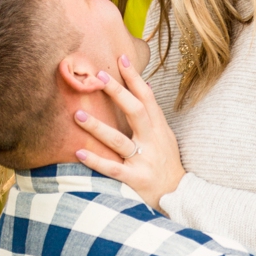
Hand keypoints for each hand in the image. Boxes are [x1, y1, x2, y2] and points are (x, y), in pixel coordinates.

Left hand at [71, 53, 187, 210]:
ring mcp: (144, 160)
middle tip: (98, 77)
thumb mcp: (165, 136)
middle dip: (118, 93)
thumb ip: (153, 114)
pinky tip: (79, 152)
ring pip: (119, 141)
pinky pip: (112, 168)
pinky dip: (96, 161)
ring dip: (98, 127)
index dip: (134, 78)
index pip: (146, 98)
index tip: (120, 59)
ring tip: (78, 115)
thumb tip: (145, 86)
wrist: (178, 195)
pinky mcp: (135, 179)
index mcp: (158, 128)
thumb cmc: (167, 163)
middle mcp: (152, 141)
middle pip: (135, 112)